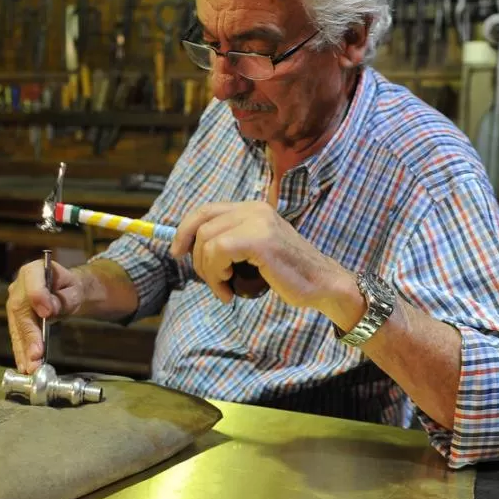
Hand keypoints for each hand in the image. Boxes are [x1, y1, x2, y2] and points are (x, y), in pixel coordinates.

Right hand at [6, 259, 83, 372]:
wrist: (66, 292)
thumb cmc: (71, 288)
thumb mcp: (75, 289)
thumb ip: (64, 298)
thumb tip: (49, 310)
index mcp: (34, 269)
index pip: (32, 280)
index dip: (38, 296)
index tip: (47, 313)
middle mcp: (19, 285)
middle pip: (21, 310)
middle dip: (29, 335)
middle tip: (37, 355)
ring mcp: (14, 302)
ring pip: (17, 327)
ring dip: (24, 349)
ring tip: (31, 367)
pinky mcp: (15, 319)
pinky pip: (17, 336)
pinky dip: (22, 352)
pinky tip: (25, 366)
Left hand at [169, 201, 346, 307]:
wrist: (322, 284)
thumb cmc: (287, 273)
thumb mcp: (253, 251)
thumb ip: (229, 242)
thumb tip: (187, 247)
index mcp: (252, 208)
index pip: (204, 210)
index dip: (184, 230)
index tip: (177, 252)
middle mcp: (254, 209)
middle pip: (201, 225)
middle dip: (197, 259)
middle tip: (212, 281)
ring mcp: (258, 221)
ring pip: (207, 241)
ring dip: (208, 271)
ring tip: (224, 288)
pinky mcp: (260, 239)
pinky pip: (219, 252)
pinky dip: (216, 275)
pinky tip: (229, 290)